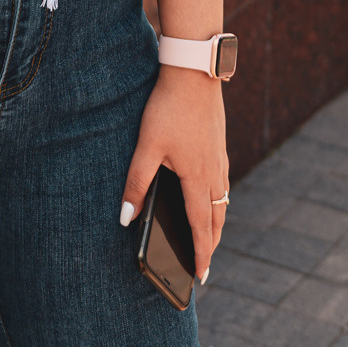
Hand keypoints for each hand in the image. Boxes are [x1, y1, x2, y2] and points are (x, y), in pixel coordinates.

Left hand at [121, 66, 228, 282]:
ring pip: (222, 199)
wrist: (194, 72)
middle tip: (204, 262)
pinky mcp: (218, 143)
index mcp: (198, 178)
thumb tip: (126, 216)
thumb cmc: (168, 109)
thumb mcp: (146, 146)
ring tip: (208, 234)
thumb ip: (137, 182)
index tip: (200, 274)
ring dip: (216, 221)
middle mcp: (214, 171)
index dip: (201, 253)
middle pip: (217, 217)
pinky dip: (218, 198)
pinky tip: (209, 192)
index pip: (201, 226)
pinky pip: (222, 181)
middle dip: (211, 242)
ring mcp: (219, 156)